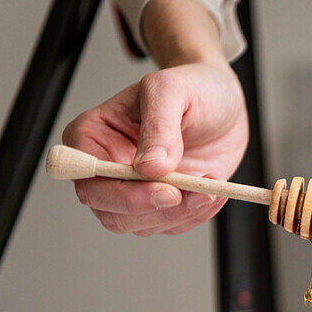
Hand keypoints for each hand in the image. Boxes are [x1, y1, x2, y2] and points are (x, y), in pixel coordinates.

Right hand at [62, 60, 246, 235]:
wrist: (221, 100)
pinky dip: (197, 213)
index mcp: (91, 137)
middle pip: (113, 214)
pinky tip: (214, 190)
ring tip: (211, 184)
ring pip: (144, 225)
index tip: (167, 191)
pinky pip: (172, 224)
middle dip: (158, 211)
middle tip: (196, 193)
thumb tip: (150, 167)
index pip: (90, 180)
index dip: (124, 195)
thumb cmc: (190, 86)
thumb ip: (159, 126)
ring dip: (183, 213)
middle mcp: (107, 169)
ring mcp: (134, 190)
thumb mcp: (171, 89)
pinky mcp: (162, 202)